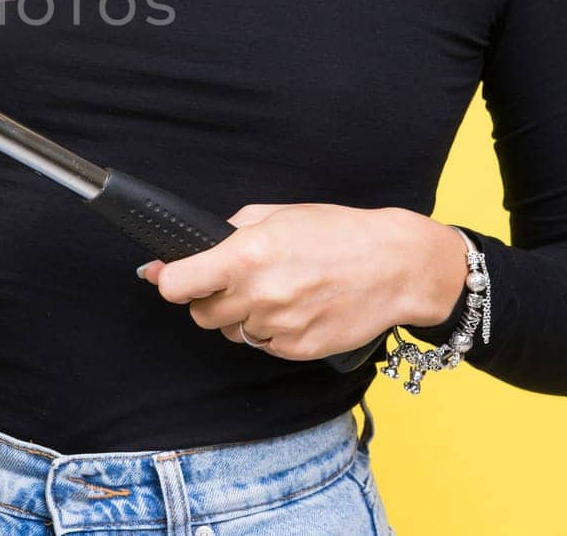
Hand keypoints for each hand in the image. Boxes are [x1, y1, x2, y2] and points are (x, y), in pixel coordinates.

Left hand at [137, 203, 461, 361]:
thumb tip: (183, 255)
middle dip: (209, 299)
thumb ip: (227, 234)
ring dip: (242, 316)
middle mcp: (260, 295)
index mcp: (247, 256)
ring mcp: (279, 326)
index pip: (178, 286)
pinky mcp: (297, 350)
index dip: (170, 281)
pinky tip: (296, 307)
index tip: (172, 277)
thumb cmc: (337, 233)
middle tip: (236, 281)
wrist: (396, 266)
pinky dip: (270, 330)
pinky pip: (263, 345)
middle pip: (201, 315)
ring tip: (276, 290)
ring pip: (232, 333)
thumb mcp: (276, 216)